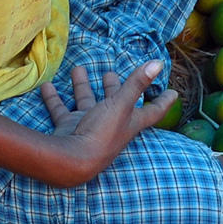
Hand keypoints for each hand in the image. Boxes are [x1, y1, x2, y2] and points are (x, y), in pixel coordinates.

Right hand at [39, 62, 175, 185]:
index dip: (163, 101)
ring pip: (86, 102)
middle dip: (114, 88)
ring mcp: (89, 127)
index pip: (153, 110)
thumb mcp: (121, 105)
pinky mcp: (70, 129)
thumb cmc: (103, 133)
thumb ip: (137, 83)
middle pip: (115, 103)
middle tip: (111, 73)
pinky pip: (62, 110)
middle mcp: (111, 124)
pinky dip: (54, 98)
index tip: (174, 93)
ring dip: (82, 87)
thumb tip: (158, 62)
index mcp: (130, 121)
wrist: (71, 160)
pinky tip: (48, 86)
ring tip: (78, 68)